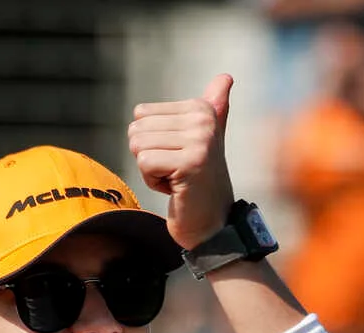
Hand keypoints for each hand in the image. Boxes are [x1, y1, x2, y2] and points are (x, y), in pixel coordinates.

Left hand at [129, 73, 236, 249]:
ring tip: (177, 179)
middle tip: (176, 172)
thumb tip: (227, 76)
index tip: (178, 158)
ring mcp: (199, 141)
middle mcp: (203, 120)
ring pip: (139, 147)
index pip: (141, 115)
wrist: (214, 224)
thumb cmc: (201, 183)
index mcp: (202, 109)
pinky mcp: (190, 163)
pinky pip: (144, 164)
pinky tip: (176, 189)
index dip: (152, 142)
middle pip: (136, 130)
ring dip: (151, 171)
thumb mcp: (204, 141)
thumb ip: (212, 108)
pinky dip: (153, 183)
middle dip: (149, 157)